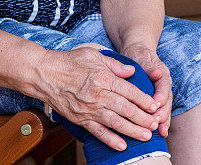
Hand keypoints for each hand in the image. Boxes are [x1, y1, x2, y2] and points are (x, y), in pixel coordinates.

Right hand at [37, 47, 159, 149]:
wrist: (45, 74)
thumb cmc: (69, 62)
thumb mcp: (93, 54)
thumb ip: (114, 64)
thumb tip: (131, 71)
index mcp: (103, 78)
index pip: (129, 91)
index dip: (144, 100)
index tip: (154, 106)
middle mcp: (98, 95)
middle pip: (126, 109)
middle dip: (143, 118)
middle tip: (155, 124)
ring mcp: (89, 109)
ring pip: (115, 122)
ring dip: (132, 130)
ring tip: (146, 136)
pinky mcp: (80, 119)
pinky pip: (97, 131)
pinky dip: (110, 139)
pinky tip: (122, 145)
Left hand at [121, 44, 172, 137]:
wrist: (138, 53)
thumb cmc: (139, 56)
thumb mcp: (142, 57)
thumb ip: (150, 67)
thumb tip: (158, 73)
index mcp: (162, 75)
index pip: (164, 88)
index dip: (160, 99)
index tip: (154, 108)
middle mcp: (165, 85)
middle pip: (167, 102)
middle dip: (162, 114)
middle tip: (155, 124)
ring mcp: (162, 93)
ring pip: (166, 108)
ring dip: (164, 121)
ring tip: (161, 133)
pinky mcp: (157, 99)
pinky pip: (161, 111)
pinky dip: (162, 122)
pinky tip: (161, 133)